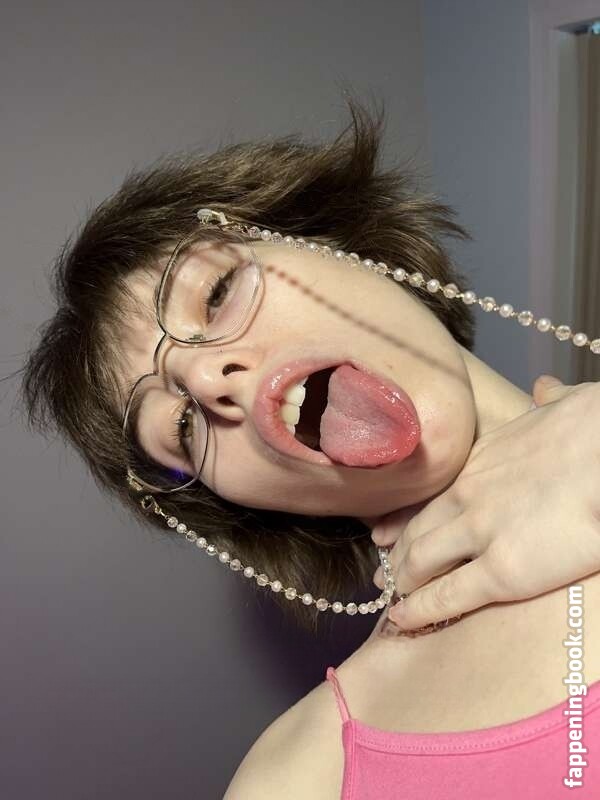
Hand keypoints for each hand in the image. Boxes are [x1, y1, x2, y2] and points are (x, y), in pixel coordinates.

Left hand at [371, 375, 599, 629]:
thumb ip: (550, 402)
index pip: (430, 494)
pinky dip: (420, 610)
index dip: (404, 517)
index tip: (384, 531)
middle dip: (397, 554)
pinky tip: (402, 619)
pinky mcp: (501, 571)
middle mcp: (468, 495)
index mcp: (482, 460)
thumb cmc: (599, 429)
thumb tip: (547, 389)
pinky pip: (448, 596)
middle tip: (383, 574)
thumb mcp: (566, 403)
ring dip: (403, 582)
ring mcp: (479, 532)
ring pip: (422, 562)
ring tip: (393, 600)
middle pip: (418, 529)